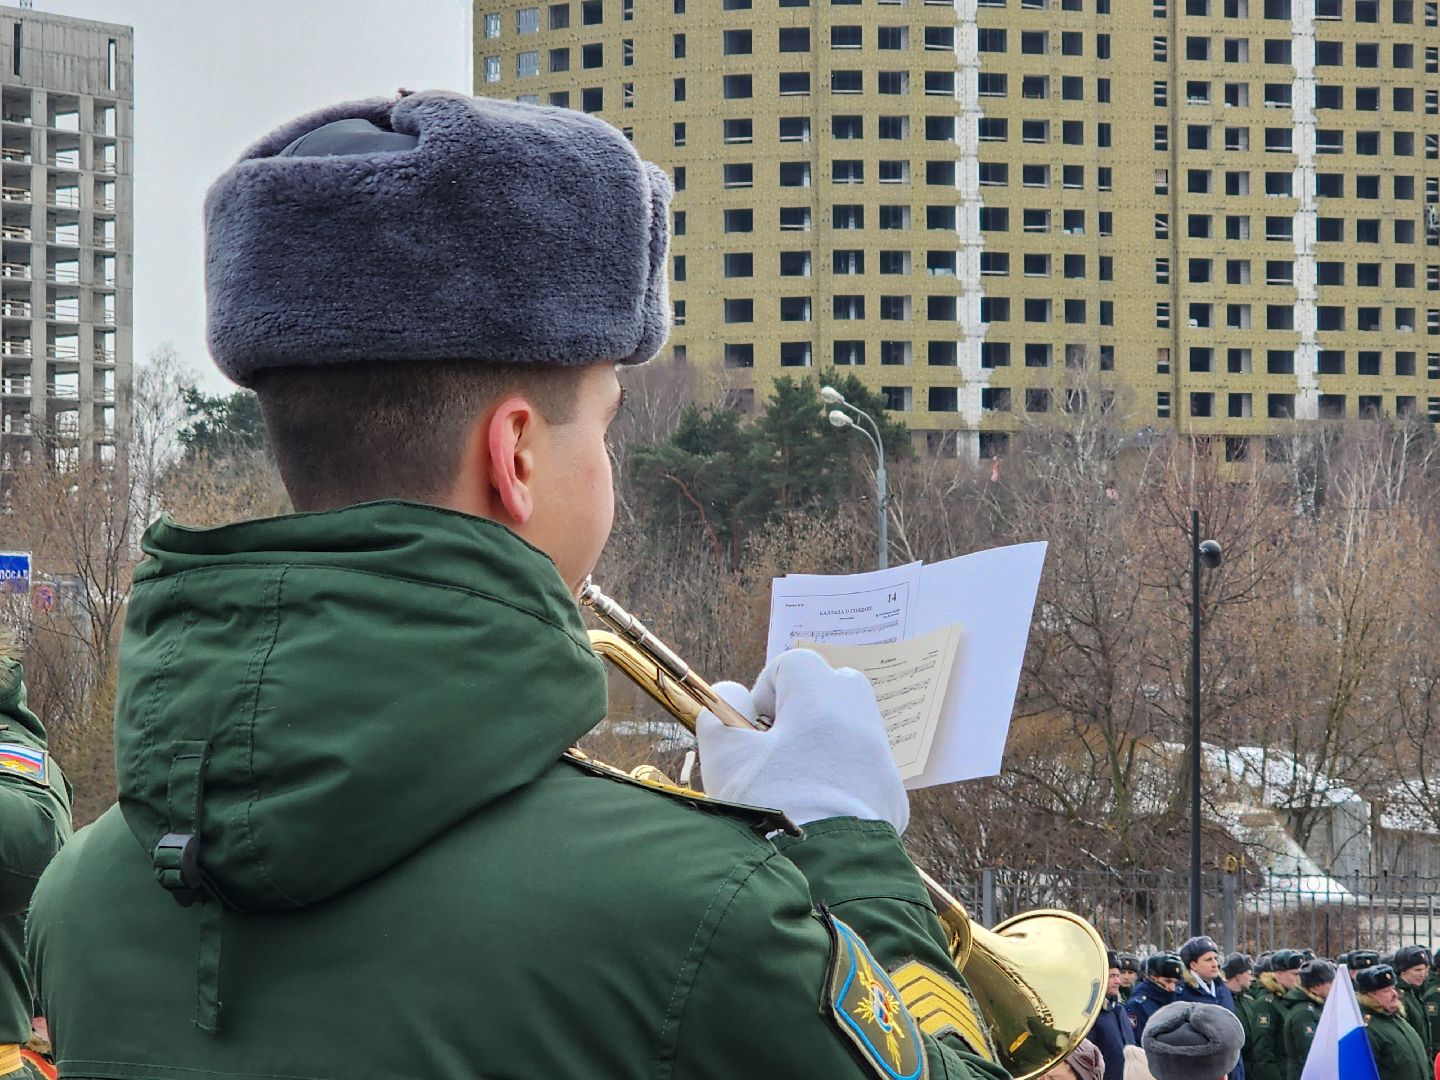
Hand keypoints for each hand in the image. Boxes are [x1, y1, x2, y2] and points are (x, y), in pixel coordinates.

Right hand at [696, 648, 908, 832]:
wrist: (821, 875)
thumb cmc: (770, 807)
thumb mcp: (726, 754)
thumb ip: (720, 712)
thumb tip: (734, 700)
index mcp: (823, 700)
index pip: (794, 664)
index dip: (766, 692)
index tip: (753, 732)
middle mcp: (861, 720)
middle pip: (834, 687)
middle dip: (803, 708)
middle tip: (777, 748)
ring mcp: (882, 760)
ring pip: (850, 729)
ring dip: (822, 743)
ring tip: (795, 782)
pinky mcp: (890, 798)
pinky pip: (862, 771)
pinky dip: (840, 779)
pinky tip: (817, 810)